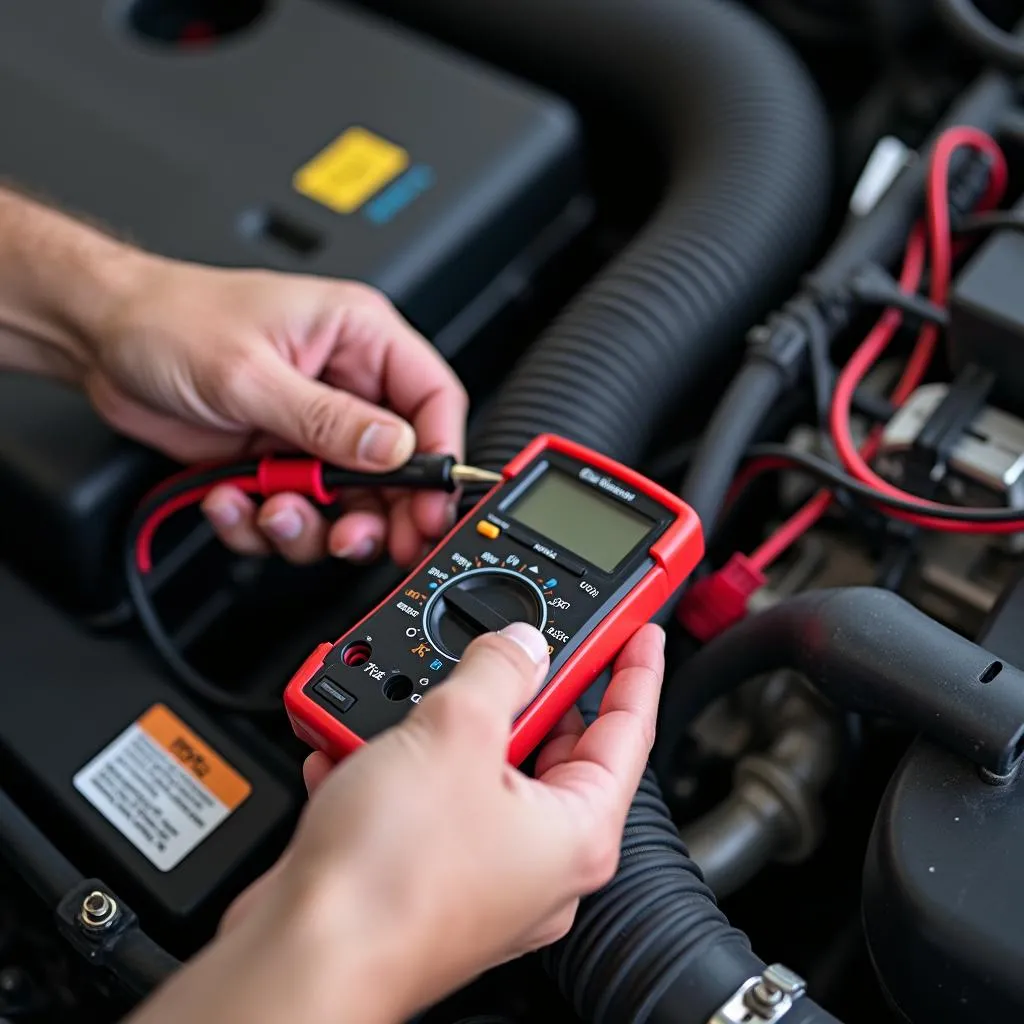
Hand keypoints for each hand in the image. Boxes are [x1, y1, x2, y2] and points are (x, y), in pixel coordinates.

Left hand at [86, 258, 466, 566]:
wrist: (102, 338)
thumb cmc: (172, 320)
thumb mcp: (251, 372)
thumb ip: (328, 419)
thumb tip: (395, 450)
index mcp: (359, 337)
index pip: (433, 400)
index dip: (441, 457)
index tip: (430, 503)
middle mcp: (345, 386)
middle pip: (398, 466)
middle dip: (379, 512)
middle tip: (359, 539)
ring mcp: (312, 429)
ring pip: (347, 502)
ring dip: (311, 524)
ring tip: (273, 511)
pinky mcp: (279, 461)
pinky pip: (296, 512)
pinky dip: (263, 524)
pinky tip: (234, 501)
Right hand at [211, 622, 663, 1022]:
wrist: (300, 957)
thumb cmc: (388, 881)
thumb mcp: (456, 732)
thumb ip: (499, 672)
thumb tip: (519, 646)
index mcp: (575, 832)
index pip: (629, 731)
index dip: (636, 672)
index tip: (639, 636)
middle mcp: (537, 862)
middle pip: (553, 749)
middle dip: (524, 694)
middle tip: (511, 651)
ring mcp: (480, 875)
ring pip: (480, 772)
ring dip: (444, 728)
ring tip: (416, 697)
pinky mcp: (424, 879)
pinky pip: (427, 803)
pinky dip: (400, 769)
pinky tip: (359, 750)